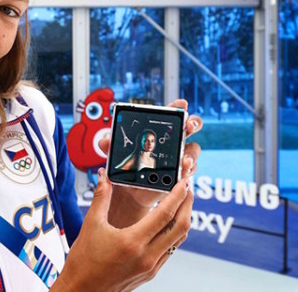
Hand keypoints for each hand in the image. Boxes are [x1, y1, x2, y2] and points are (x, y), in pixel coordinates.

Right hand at [52, 170, 193, 291]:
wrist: (81, 289)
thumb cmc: (84, 262)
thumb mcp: (91, 224)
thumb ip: (101, 197)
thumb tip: (104, 176)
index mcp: (132, 242)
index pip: (165, 214)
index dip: (178, 196)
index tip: (184, 182)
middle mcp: (146, 256)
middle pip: (180, 227)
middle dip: (188, 205)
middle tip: (188, 188)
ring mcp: (150, 267)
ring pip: (178, 240)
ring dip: (183, 219)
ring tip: (182, 203)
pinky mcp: (150, 273)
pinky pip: (169, 250)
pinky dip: (174, 234)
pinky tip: (168, 224)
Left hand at [99, 99, 201, 224]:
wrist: (129, 192)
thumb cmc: (126, 168)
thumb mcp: (116, 155)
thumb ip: (110, 147)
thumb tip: (104, 142)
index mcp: (157, 131)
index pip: (170, 115)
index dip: (178, 107)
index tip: (182, 104)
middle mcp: (172, 142)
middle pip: (189, 128)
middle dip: (193, 124)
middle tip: (189, 126)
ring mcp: (178, 158)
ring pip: (193, 150)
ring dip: (191, 153)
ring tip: (184, 159)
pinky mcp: (180, 174)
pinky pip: (189, 170)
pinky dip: (188, 171)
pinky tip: (183, 172)